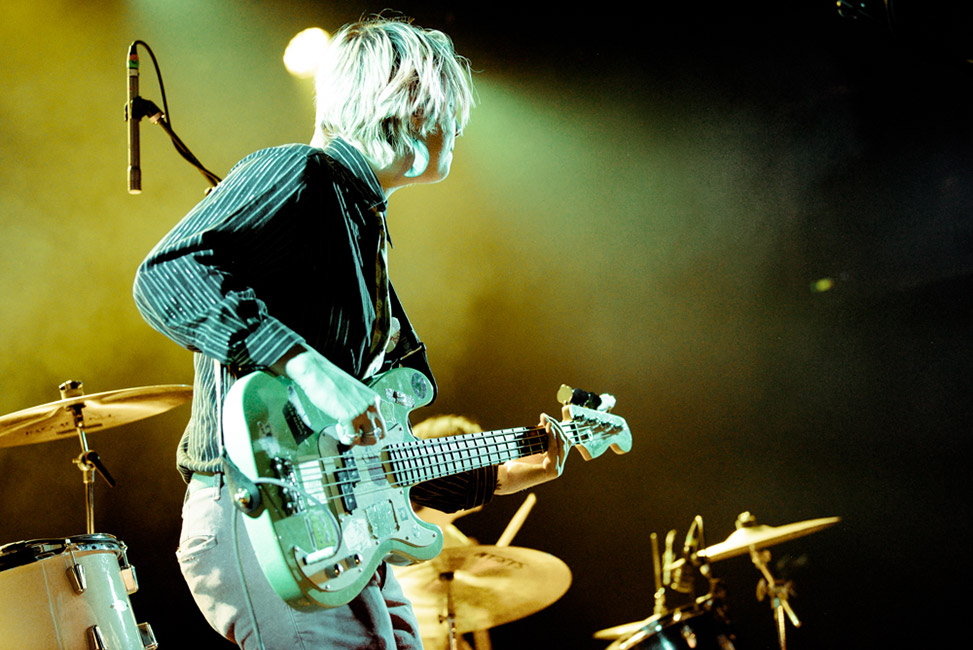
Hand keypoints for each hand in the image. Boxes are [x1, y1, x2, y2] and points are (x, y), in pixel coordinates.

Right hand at [272, 345, 386, 445]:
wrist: (317, 373)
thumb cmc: (330, 381)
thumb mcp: (352, 393)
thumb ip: (359, 406)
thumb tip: (357, 421)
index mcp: (373, 399)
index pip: (381, 422)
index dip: (369, 429)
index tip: (358, 427)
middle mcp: (371, 405)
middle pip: (381, 433)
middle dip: (368, 439)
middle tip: (355, 436)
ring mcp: (361, 412)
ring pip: (371, 439)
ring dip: (358, 441)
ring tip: (345, 432)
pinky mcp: (348, 417)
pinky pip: (353, 438)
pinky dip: (346, 439)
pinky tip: (338, 428)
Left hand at [495, 412, 570, 493]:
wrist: (507, 477)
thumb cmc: (516, 462)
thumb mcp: (531, 446)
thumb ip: (540, 437)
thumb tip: (545, 421)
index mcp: (554, 461)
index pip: (563, 442)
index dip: (556, 428)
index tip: (546, 418)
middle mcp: (558, 466)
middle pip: (564, 442)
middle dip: (556, 427)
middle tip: (545, 417)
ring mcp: (557, 469)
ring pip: (562, 444)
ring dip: (554, 429)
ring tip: (546, 419)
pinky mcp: (552, 470)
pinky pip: (554, 449)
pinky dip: (552, 437)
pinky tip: (547, 428)